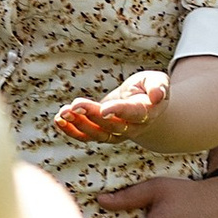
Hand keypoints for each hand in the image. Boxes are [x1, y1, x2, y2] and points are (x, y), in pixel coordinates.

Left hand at [55, 70, 169, 142]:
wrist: (144, 105)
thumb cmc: (149, 88)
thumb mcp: (157, 80)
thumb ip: (158, 86)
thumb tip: (158, 95)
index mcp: (144, 113)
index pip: (131, 114)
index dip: (118, 112)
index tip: (105, 109)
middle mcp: (130, 128)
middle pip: (110, 126)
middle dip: (91, 115)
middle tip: (75, 105)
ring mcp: (114, 134)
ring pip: (96, 134)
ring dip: (78, 124)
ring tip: (64, 112)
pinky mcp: (101, 133)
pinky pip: (85, 136)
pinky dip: (71, 130)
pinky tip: (58, 120)